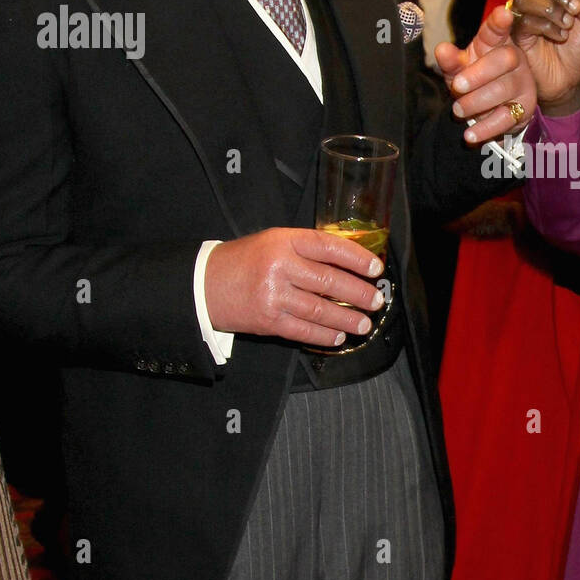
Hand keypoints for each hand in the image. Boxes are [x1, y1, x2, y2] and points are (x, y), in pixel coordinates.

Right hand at [205, 227, 385, 348]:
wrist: (202, 284)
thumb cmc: (243, 261)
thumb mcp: (273, 242)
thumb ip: (306, 250)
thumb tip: (349, 264)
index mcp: (284, 241)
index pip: (329, 247)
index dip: (357, 257)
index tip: (376, 268)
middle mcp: (280, 266)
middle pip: (329, 281)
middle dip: (359, 294)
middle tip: (376, 301)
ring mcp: (273, 295)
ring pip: (320, 310)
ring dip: (346, 319)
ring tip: (364, 324)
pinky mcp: (267, 321)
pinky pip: (303, 330)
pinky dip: (324, 335)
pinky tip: (338, 337)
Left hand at [434, 1, 537, 144]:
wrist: (491, 107)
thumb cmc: (473, 79)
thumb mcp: (459, 68)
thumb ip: (450, 60)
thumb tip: (442, 50)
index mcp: (496, 43)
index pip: (497, 30)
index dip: (500, 22)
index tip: (503, 14)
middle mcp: (514, 59)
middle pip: (505, 59)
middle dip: (480, 73)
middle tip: (457, 85)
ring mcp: (523, 83)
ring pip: (504, 90)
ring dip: (478, 102)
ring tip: (458, 110)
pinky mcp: (524, 108)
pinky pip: (506, 119)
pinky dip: (487, 128)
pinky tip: (471, 135)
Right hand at [485, 0, 579, 113]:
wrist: (571, 82)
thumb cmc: (578, 52)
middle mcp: (528, 3)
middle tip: (574, 10)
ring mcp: (519, 20)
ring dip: (551, 9)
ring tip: (566, 27)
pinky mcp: (516, 38)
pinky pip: (525, 20)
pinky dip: (546, 24)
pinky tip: (558, 36)